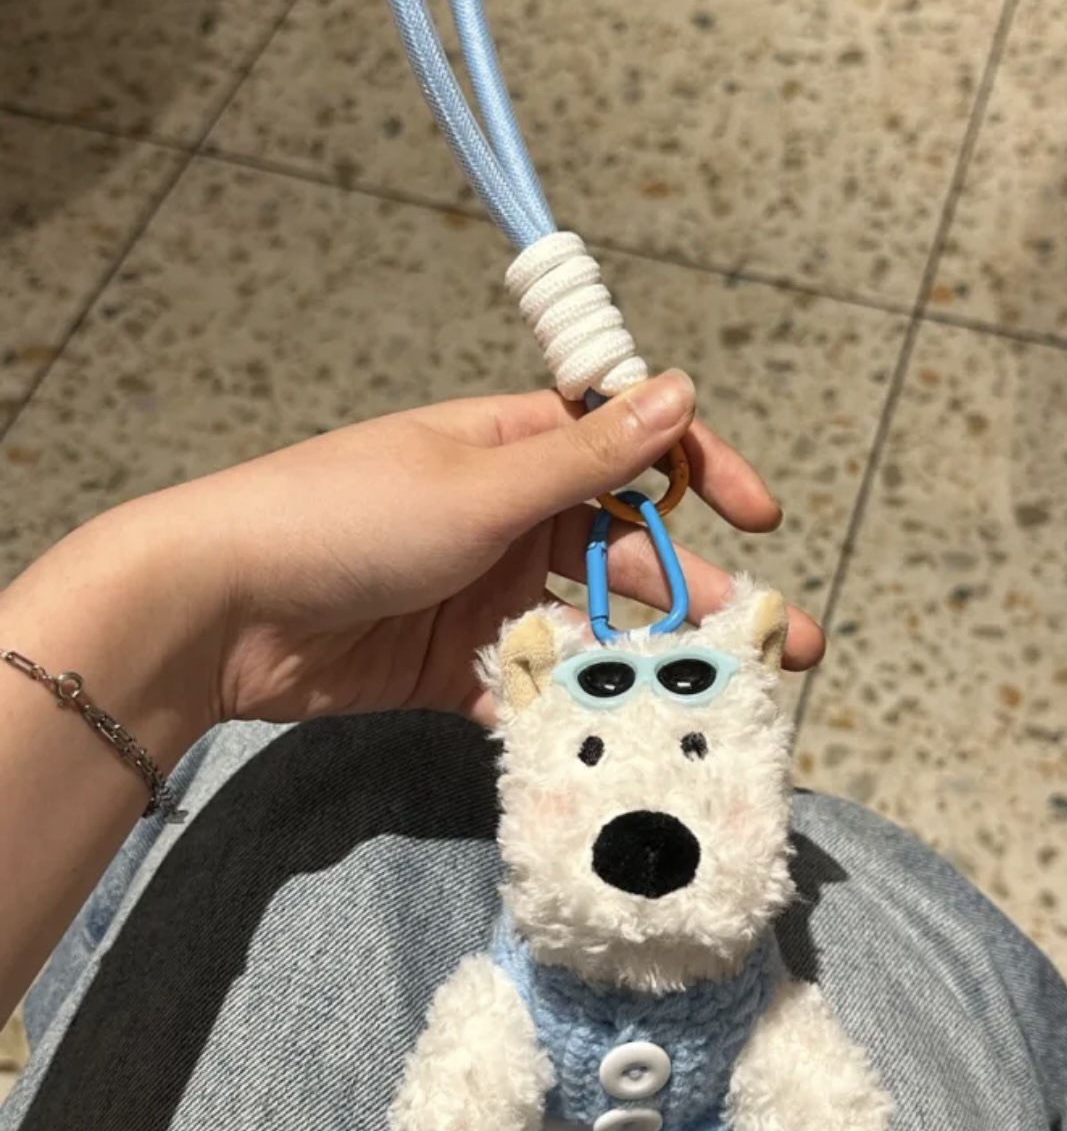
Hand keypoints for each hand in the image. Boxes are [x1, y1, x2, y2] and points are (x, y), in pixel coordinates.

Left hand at [126, 370, 823, 729]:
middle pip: (628, 552)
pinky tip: (618, 740)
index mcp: (515, 450)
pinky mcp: (456, 664)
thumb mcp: (479, 484)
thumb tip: (680, 390)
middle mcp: (510, 518)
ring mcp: (486, 593)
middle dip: (704, 593)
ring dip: (647, 661)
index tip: (764, 518)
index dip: (703, 476)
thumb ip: (586, 457)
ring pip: (590, 627)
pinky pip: (532, 685)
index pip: (631, 450)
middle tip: (780, 642)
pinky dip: (567, 709)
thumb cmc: (347, 517)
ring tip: (714, 702)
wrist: (221, 610)